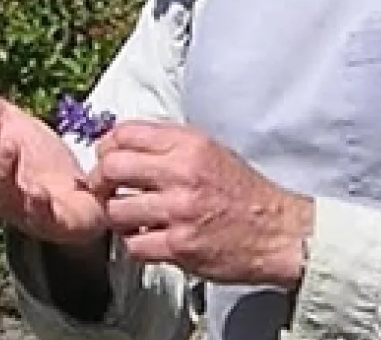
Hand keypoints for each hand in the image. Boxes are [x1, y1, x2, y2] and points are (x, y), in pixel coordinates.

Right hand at [0, 59, 106, 247]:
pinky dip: (38, 206)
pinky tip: (39, 193)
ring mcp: (20, 209)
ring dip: (3, 169)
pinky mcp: (52, 222)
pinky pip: (41, 216)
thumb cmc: (35, 161)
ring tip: (10, 144)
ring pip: (3, 191)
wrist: (80, 196)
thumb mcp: (8, 122)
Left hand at [86, 121, 313, 288]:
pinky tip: (150, 239)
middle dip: (102, 181)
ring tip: (133, 219)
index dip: (107, 147)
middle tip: (106, 190)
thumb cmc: (245, 194)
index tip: (108, 159)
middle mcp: (182, 173)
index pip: (125, 133)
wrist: (279, 232)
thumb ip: (171, 144)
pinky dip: (136, 244)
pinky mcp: (180, 246)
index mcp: (190, 144)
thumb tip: (126, 142)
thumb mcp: (212, 151)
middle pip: (112, 168)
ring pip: (116, 210)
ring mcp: (179, 211)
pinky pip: (134, 245)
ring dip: (118, 217)